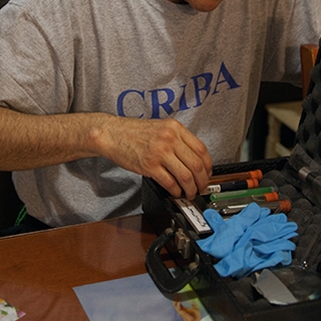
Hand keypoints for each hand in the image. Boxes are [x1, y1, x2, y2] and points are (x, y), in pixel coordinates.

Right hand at [97, 117, 211, 199]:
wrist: (112, 133)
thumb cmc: (132, 132)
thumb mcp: (160, 127)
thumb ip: (177, 139)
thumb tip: (192, 158)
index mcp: (175, 128)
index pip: (201, 149)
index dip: (208, 166)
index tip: (208, 173)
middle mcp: (170, 139)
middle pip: (196, 165)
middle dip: (202, 181)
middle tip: (201, 187)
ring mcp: (160, 152)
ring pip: (185, 176)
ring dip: (191, 189)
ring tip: (190, 193)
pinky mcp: (149, 166)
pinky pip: (169, 182)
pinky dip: (176, 191)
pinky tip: (175, 192)